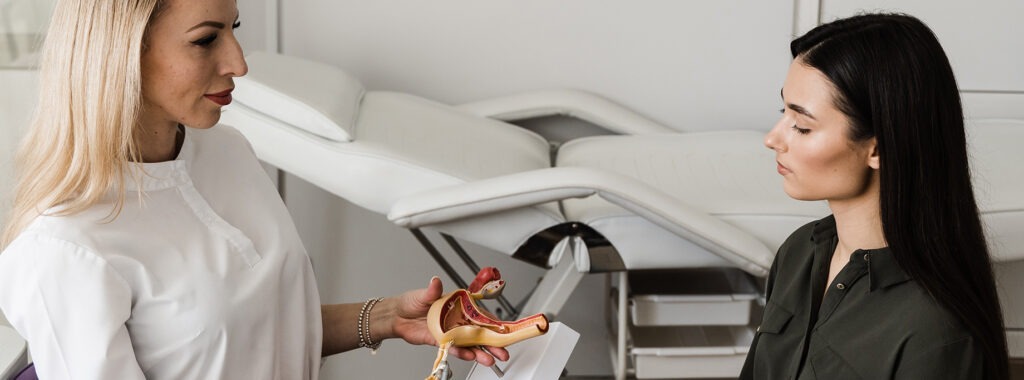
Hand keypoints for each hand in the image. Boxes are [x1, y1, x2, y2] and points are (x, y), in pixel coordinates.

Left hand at [390, 276, 509, 365]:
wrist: (396, 316)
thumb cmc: (411, 302)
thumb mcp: (423, 294)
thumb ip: (432, 291)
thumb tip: (435, 281)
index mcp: (457, 306)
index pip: (478, 314)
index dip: (492, 322)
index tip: (502, 329)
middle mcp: (456, 320)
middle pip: (478, 332)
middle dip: (492, 342)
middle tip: (502, 351)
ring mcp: (450, 332)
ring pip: (469, 343)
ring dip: (480, 352)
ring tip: (490, 359)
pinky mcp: (441, 341)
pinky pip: (455, 348)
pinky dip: (462, 353)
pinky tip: (470, 357)